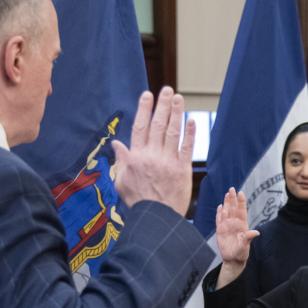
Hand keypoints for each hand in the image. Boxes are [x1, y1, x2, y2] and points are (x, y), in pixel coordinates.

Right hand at [112, 88, 194, 213]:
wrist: (157, 218)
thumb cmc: (138, 201)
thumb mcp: (122, 181)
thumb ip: (121, 161)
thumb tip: (116, 144)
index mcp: (136, 157)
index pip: (140, 127)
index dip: (144, 109)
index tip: (148, 95)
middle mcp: (152, 155)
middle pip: (158, 125)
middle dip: (162, 105)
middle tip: (167, 90)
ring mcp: (168, 161)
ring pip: (173, 132)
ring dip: (176, 113)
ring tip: (179, 98)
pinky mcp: (182, 169)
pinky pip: (187, 148)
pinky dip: (189, 134)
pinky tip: (191, 120)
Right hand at [214, 188, 258, 288]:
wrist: (233, 259)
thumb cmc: (241, 253)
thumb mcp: (245, 246)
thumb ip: (248, 238)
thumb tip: (256, 232)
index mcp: (242, 225)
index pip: (241, 211)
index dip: (241, 202)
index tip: (240, 193)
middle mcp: (234, 223)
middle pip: (233, 209)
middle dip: (232, 199)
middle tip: (231, 188)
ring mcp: (227, 226)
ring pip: (226, 212)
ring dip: (226, 203)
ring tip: (227, 194)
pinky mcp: (220, 230)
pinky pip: (219, 220)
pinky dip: (219, 213)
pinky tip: (220, 206)